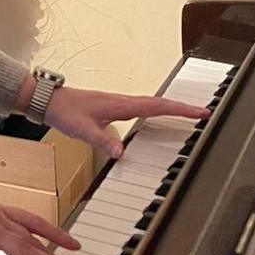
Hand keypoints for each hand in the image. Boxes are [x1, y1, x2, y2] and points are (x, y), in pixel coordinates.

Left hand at [44, 86, 210, 158]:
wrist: (49, 100)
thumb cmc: (65, 112)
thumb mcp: (82, 130)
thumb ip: (102, 140)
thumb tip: (121, 153)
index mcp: (121, 105)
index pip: (157, 106)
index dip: (180, 109)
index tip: (201, 111)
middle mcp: (123, 102)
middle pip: (160, 103)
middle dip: (183, 107)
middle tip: (205, 113)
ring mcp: (120, 104)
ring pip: (152, 104)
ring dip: (172, 107)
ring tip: (190, 114)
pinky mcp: (115, 108)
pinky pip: (142, 108)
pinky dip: (157, 110)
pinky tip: (159, 116)